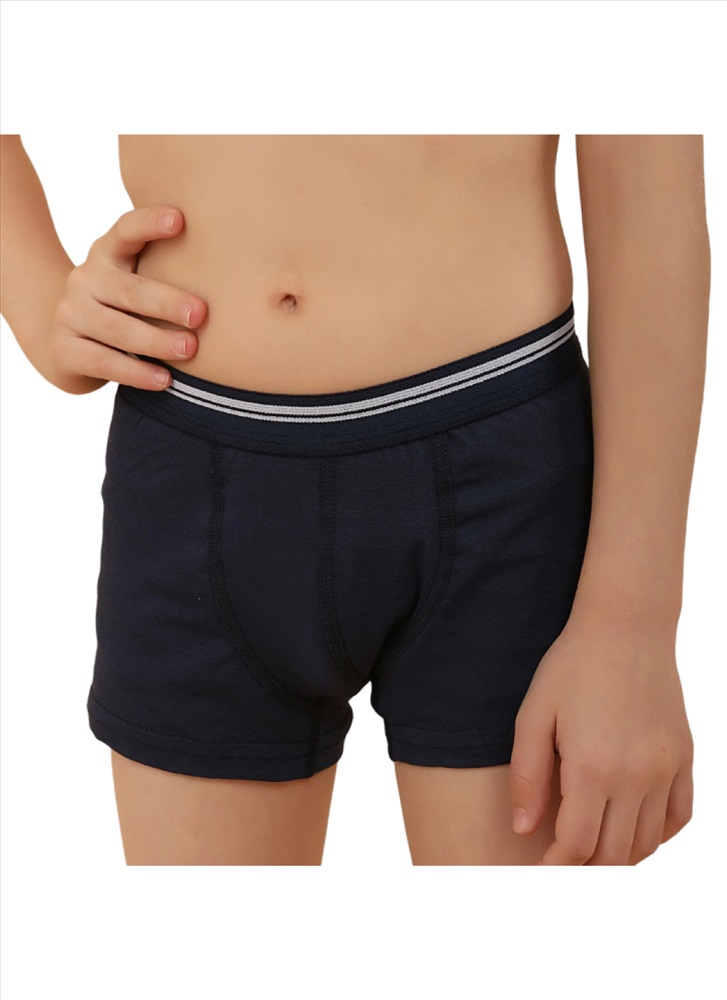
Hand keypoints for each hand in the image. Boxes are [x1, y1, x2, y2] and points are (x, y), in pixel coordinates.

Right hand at [39, 207, 206, 393]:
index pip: (125, 231)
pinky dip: (138, 372)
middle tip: (200, 314)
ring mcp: (71, 315)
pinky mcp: (66, 350)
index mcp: (106, 254)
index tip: (180, 219)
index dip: (150, 223)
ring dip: (157, 341)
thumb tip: (237, 279)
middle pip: (129, 289)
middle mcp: (85, 279)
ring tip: (189, 350)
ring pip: (119, 330)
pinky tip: (165, 380)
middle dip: (167, 302)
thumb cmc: (120, 310)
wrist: (64, 344)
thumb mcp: (134, 283)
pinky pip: (106, 362)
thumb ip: (166, 272)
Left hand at [509, 610, 693, 864]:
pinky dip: (657, 835)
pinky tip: (632, 827)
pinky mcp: (685, 757)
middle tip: (565, 862)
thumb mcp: (534, 715)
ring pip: (647, 843)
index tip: (544, 866)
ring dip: (619, 856)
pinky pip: (679, 817)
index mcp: (592, 767)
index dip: (558, 865)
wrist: (626, 626)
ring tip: (594, 849)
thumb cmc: (572, 666)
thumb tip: (524, 829)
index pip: (578, 845)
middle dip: (585, 868)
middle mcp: (635, 776)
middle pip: (614, 854)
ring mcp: (666, 768)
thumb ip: (527, 776)